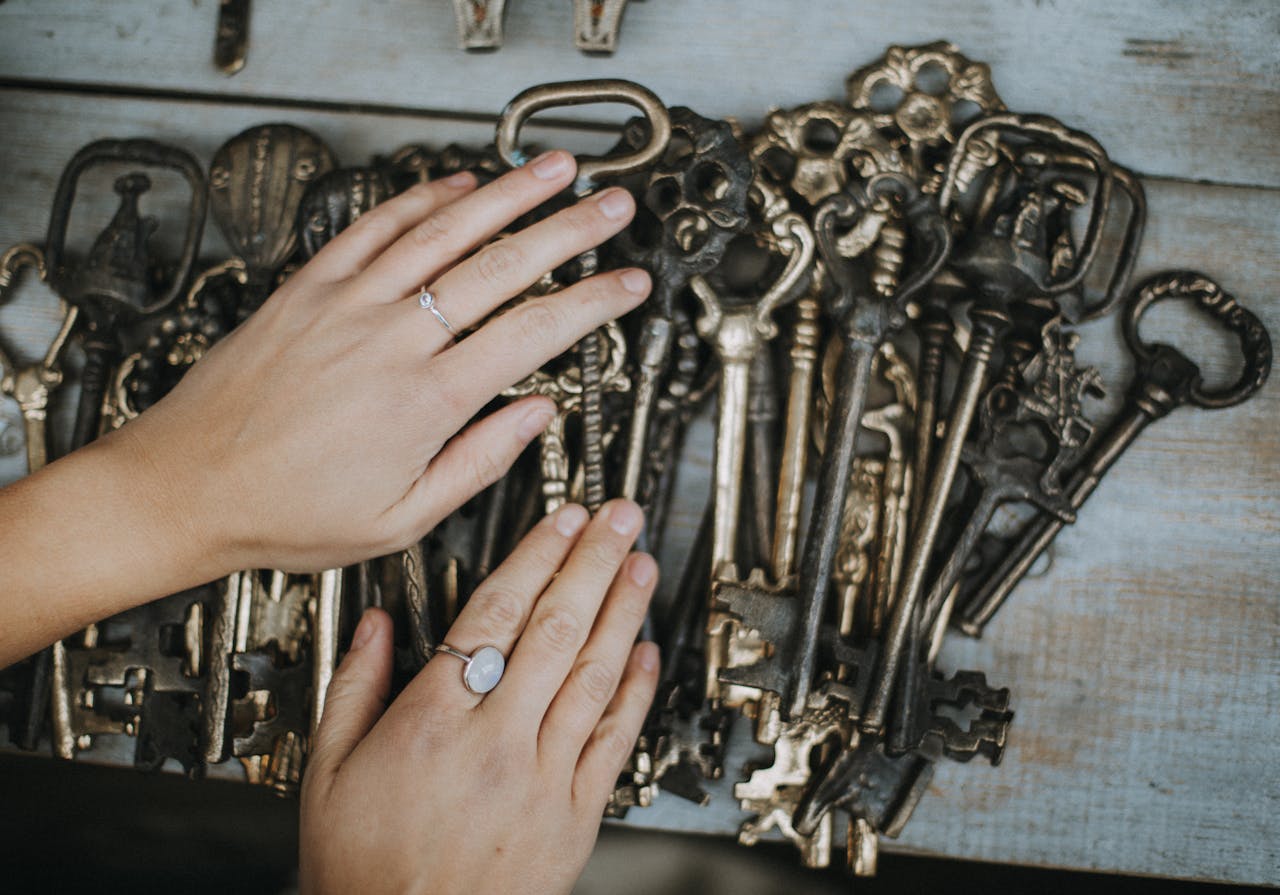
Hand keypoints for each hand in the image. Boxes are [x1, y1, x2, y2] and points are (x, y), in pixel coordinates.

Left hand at [118, 149, 648, 573]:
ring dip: (507, 195)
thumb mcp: (399, 518)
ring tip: (554, 170)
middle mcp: (391, 341)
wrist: (186, 485)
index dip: (592, 304)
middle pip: (501, 267)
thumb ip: (477, 463)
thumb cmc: (286, 511)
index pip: (532, 335)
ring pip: (444, 233)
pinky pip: (374, 228)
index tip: (627, 286)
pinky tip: (457, 185)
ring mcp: (348, 305)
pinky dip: (420, 199)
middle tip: (612, 207)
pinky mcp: (309, 288)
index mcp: (424, 403)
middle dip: (569, 231)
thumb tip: (535, 417)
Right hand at [300, 500, 660, 894]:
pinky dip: (634, 691)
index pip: (496, 615)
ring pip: (593, 674)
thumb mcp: (327, 773)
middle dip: (592, 563)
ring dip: (622, 612)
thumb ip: (353, 689)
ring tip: (641, 564)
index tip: (562, 520)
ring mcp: (543, 776)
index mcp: (433, 722)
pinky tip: (646, 653)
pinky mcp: (575, 813)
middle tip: (620, 519)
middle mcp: (496, 740)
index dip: (536, 557)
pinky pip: (612, 740)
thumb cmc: (365, 871)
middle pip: (555, 630)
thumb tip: (374, 626)